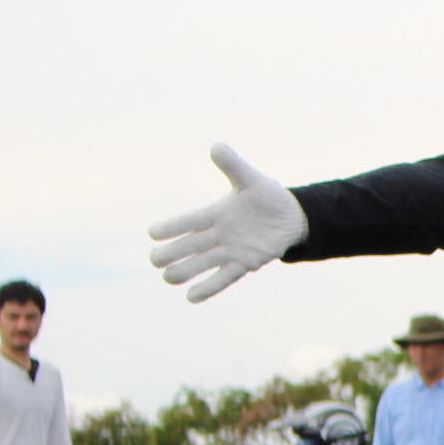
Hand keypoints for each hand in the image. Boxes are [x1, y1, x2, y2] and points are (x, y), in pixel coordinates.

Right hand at [147, 144, 309, 303]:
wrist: (291, 217)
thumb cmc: (267, 196)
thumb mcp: (251, 180)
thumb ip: (233, 166)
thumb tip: (216, 146)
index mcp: (215, 213)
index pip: (188, 221)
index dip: (171, 227)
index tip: (152, 233)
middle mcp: (218, 234)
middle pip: (189, 245)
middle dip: (171, 252)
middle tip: (154, 260)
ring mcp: (230, 250)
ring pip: (202, 263)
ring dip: (186, 271)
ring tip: (168, 279)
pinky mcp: (244, 264)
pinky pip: (224, 277)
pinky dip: (209, 287)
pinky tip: (191, 298)